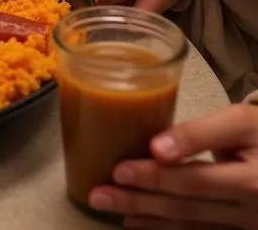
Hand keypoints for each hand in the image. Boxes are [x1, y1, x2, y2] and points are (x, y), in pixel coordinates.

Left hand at [87, 103, 257, 227]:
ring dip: (149, 220)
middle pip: (188, 207)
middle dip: (139, 201)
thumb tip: (157, 148)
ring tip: (112, 210)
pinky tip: (139, 224)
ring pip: (191, 226)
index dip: (156, 177)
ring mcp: (247, 227)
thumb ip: (200, 134)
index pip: (196, 180)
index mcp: (253, 181)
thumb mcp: (240, 122)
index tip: (118, 171)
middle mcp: (253, 211)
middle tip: (99, 195)